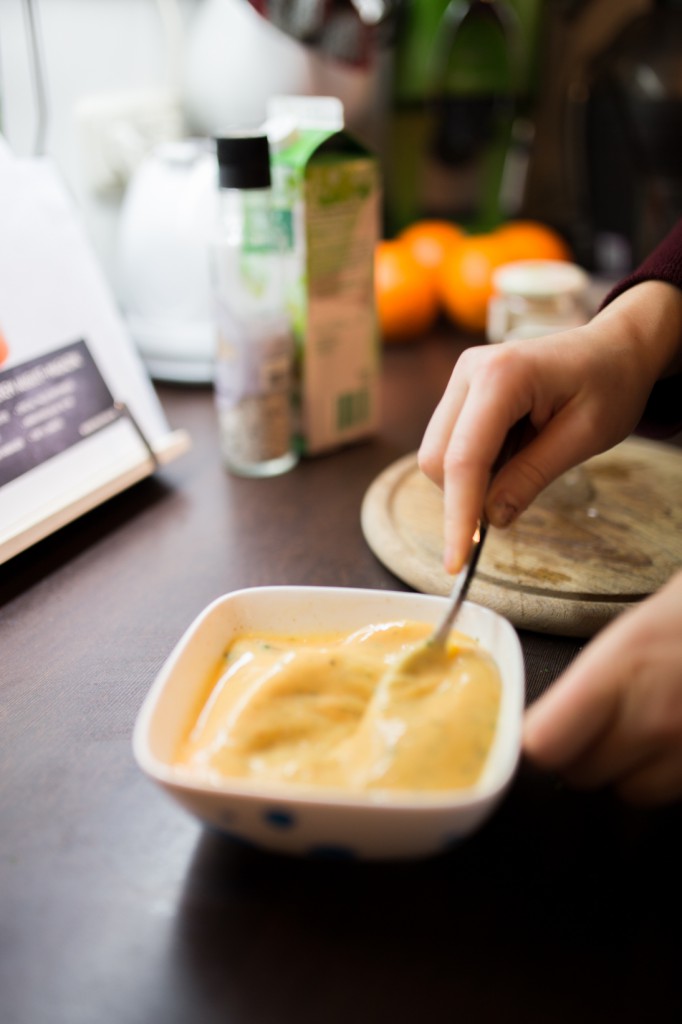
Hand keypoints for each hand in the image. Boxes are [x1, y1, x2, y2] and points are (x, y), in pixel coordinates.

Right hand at [418, 281, 681, 572]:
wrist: (614, 348)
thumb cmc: (609, 383)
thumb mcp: (585, 436)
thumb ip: (533, 476)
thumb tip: (492, 519)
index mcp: (501, 376)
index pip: (463, 460)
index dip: (458, 515)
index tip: (457, 562)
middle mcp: (469, 372)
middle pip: (437, 460)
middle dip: (464, 496)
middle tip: (514, 504)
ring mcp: (461, 379)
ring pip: (438, 455)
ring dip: (472, 480)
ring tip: (527, 458)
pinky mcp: (461, 392)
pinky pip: (451, 445)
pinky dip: (476, 466)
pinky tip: (514, 450)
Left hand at [523, 569, 681, 804]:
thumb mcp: (623, 640)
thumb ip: (582, 688)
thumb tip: (543, 728)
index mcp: (617, 671)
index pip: (546, 742)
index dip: (541, 741)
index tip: (546, 732)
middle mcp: (653, 717)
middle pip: (582, 774)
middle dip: (583, 754)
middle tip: (599, 726)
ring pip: (630, 792)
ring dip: (629, 771)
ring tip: (646, 730)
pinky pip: (672, 794)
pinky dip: (668, 775)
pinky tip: (675, 739)